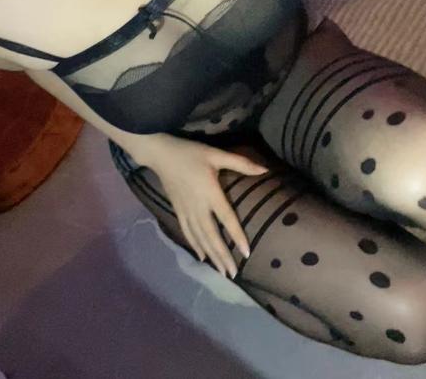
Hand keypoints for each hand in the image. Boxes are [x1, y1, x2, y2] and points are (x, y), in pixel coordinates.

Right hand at [127, 134, 267, 277]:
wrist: (160, 154)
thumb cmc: (190, 153)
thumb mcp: (216, 154)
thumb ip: (241, 163)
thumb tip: (265, 170)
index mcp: (210, 193)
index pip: (226, 219)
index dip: (236, 236)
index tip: (246, 252)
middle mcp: (198, 207)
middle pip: (212, 236)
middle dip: (222, 255)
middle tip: (233, 273)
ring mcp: (186, 211)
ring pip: (200, 238)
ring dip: (211, 255)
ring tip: (221, 271)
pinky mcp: (178, 211)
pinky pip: (188, 232)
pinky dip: (196, 246)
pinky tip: (202, 257)